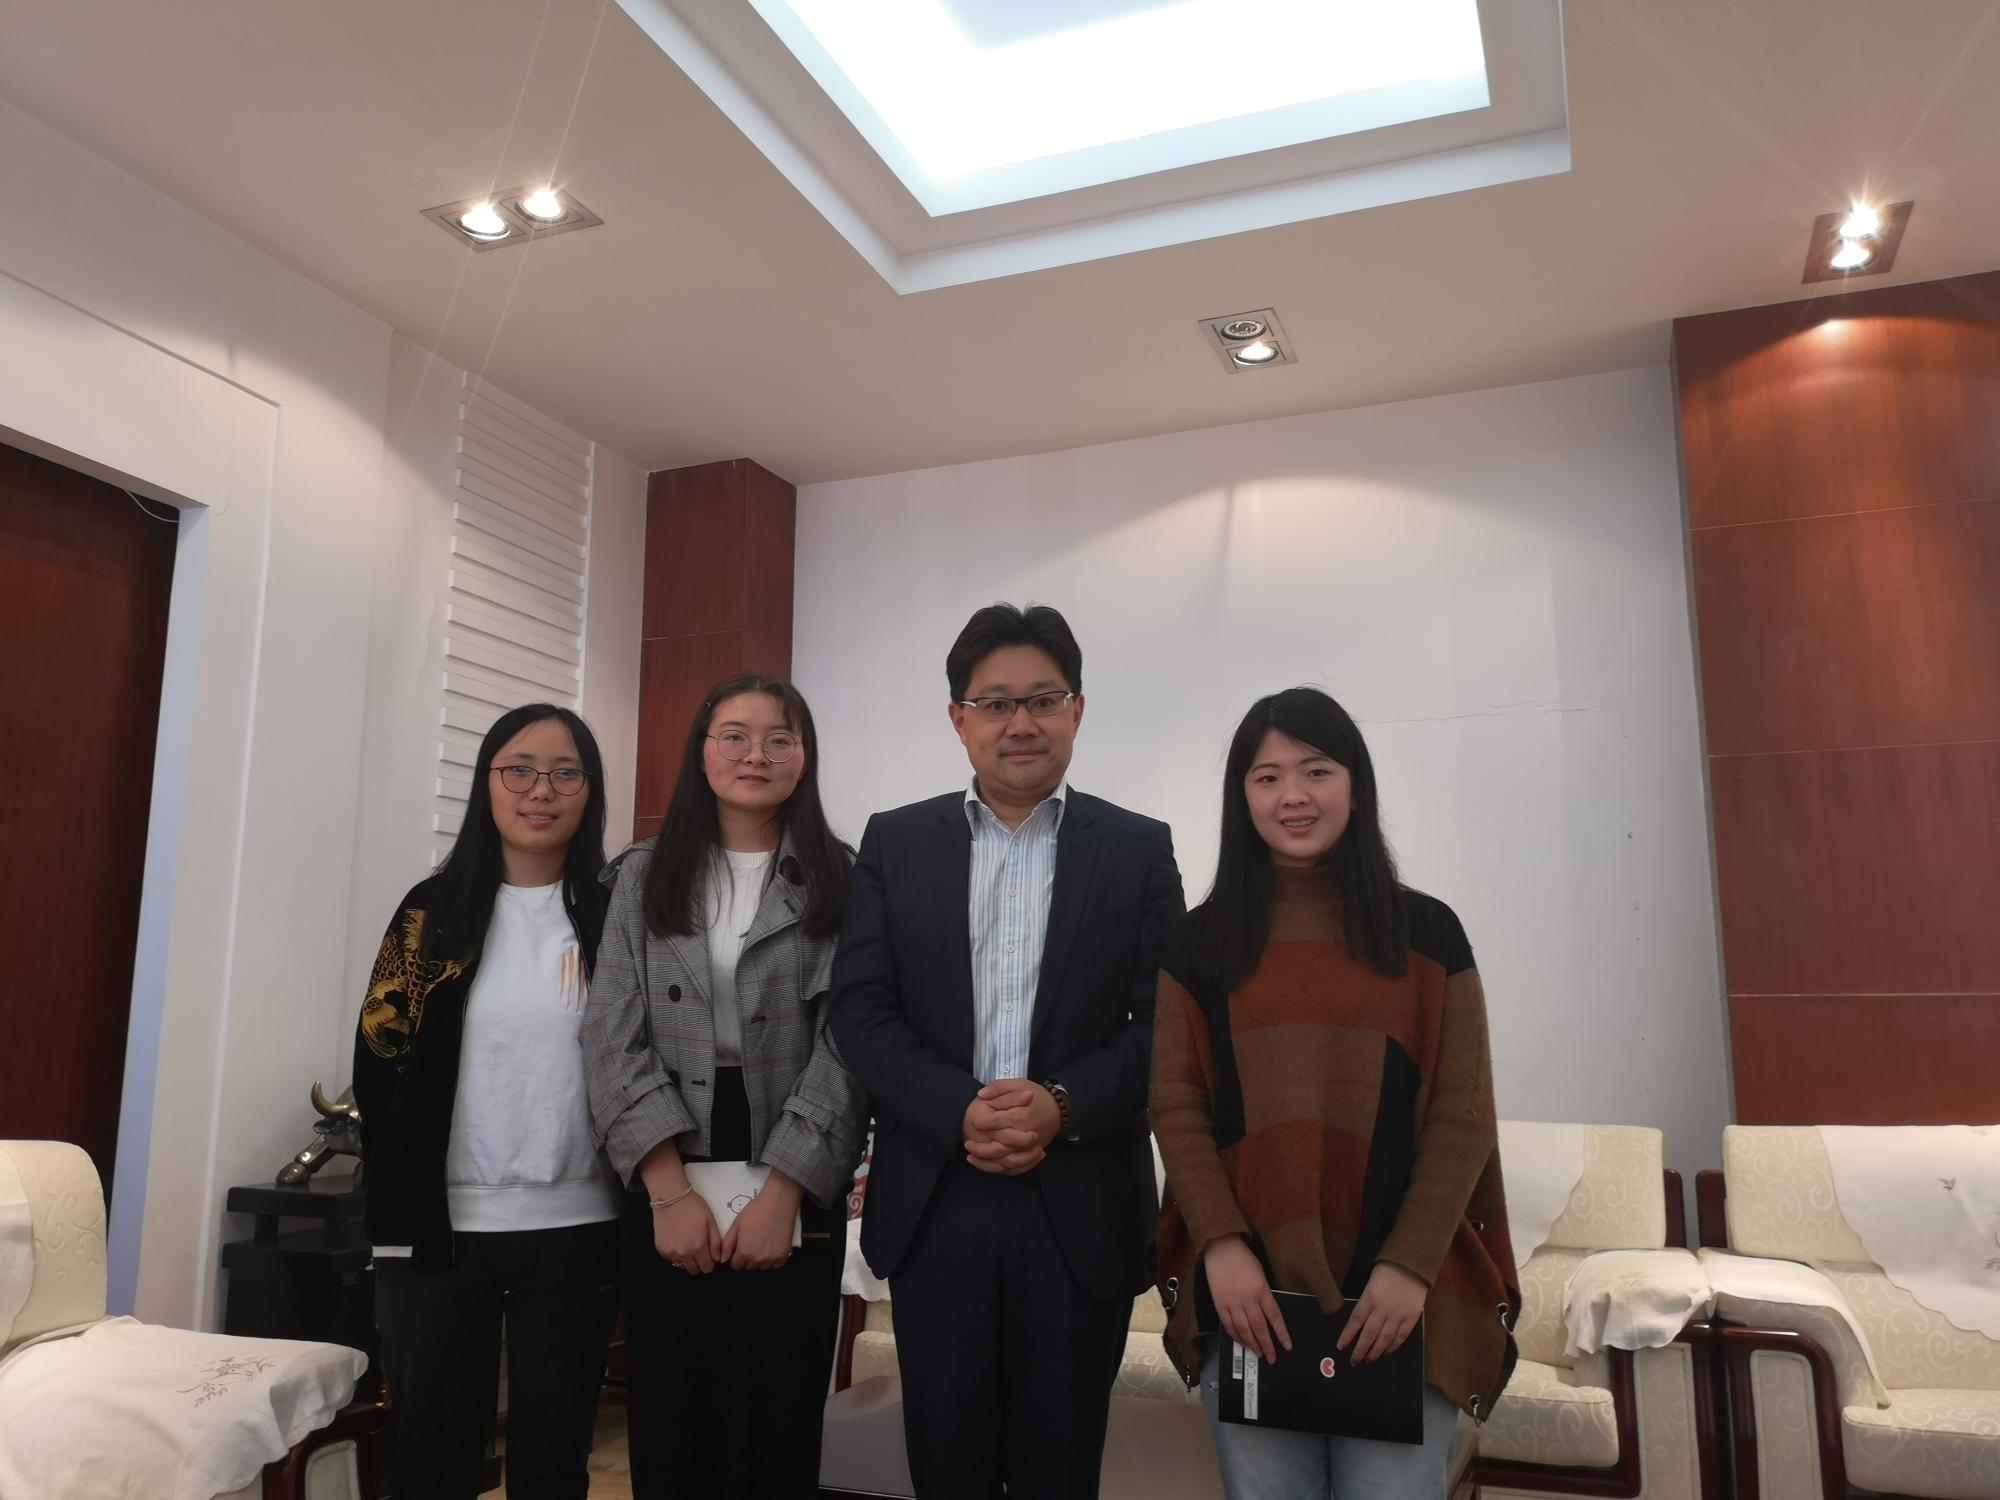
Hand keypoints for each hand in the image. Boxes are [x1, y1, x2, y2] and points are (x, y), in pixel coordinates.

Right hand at [652, 1191, 721, 1274]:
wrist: (671, 1198)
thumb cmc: (693, 1207)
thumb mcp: (711, 1221)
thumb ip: (716, 1243)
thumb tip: (717, 1258)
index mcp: (698, 1247)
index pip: (707, 1268)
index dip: (710, 1263)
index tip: (709, 1255)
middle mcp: (683, 1253)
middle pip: (694, 1270)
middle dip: (699, 1263)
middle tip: (699, 1250)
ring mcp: (670, 1252)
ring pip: (682, 1266)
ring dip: (687, 1260)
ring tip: (688, 1244)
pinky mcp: (661, 1249)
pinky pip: (671, 1259)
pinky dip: (676, 1254)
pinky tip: (678, 1241)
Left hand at [720, 1172, 801, 1270]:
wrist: (779, 1202)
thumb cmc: (756, 1210)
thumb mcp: (737, 1224)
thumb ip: (728, 1244)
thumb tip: (723, 1260)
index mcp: (744, 1251)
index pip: (735, 1265)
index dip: (735, 1257)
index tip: (739, 1248)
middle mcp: (758, 1258)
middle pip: (748, 1267)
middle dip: (747, 1258)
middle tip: (751, 1242)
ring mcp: (772, 1258)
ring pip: (761, 1267)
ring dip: (759, 1259)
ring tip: (761, 1244)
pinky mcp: (783, 1255)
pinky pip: (775, 1265)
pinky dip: (772, 1259)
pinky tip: (771, 1246)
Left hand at [962, 1080, 1056, 1174]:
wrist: (1059, 1110)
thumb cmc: (1037, 1096)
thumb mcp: (1018, 1083)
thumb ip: (998, 1088)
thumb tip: (980, 1095)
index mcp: (1019, 1116)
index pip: (995, 1123)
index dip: (980, 1123)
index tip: (972, 1121)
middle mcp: (1023, 1135)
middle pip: (998, 1148)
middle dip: (980, 1148)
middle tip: (967, 1144)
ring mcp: (1028, 1148)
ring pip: (1005, 1162)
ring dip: (986, 1162)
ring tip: (971, 1157)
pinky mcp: (1030, 1154)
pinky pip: (1015, 1168)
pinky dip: (1000, 1169)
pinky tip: (988, 1164)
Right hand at [1203, 1235, 1289, 1364]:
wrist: (1221, 1249)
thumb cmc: (1243, 1259)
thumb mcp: (1261, 1275)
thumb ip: (1265, 1295)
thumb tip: (1268, 1314)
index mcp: (1261, 1290)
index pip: (1275, 1318)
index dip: (1282, 1334)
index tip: (1287, 1346)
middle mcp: (1248, 1300)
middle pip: (1260, 1328)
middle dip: (1267, 1345)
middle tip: (1271, 1357)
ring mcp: (1232, 1303)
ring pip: (1244, 1330)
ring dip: (1252, 1344)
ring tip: (1258, 1353)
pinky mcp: (1220, 1305)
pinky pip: (1229, 1326)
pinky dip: (1236, 1336)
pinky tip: (1242, 1342)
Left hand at [1337, 1262, 1427, 1364]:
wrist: (1412, 1265)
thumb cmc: (1388, 1271)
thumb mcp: (1370, 1283)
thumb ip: (1365, 1302)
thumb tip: (1359, 1323)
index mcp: (1370, 1297)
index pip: (1355, 1321)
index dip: (1347, 1336)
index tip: (1340, 1347)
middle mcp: (1383, 1309)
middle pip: (1369, 1334)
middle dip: (1360, 1350)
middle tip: (1354, 1361)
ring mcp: (1398, 1315)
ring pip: (1384, 1339)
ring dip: (1375, 1352)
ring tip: (1368, 1360)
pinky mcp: (1411, 1318)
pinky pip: (1400, 1337)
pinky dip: (1392, 1347)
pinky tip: (1386, 1352)